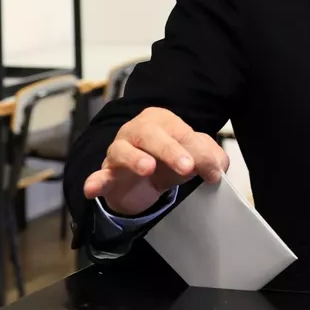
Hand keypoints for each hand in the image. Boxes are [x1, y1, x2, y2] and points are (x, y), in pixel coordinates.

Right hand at [83, 107, 228, 215]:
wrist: (143, 182)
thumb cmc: (169, 161)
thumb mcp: (194, 158)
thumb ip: (210, 158)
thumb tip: (217, 168)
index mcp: (161, 121)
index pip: (181, 133)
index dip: (199, 153)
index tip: (213, 173)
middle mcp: (136, 131)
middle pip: (150, 135)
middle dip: (169, 150)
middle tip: (187, 167)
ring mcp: (118, 151)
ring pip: (122, 150)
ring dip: (134, 159)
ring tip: (148, 169)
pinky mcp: (107, 173)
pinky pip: (99, 176)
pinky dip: (95, 181)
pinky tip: (92, 188)